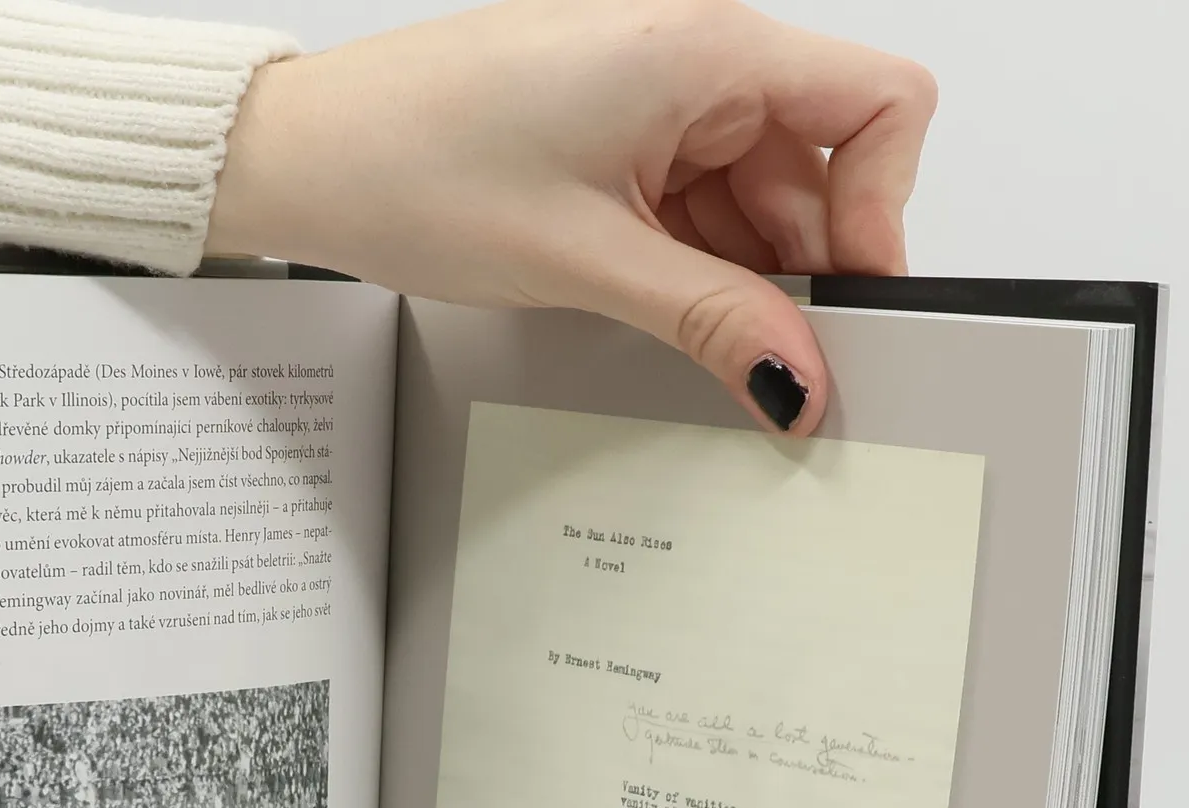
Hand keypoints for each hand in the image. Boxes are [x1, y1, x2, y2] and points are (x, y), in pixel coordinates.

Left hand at [208, 0, 935, 434]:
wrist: (305, 156)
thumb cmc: (413, 163)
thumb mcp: (585, 260)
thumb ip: (708, 319)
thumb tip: (795, 376)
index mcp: (707, 50)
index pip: (881, 106)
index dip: (883, 211)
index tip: (844, 306)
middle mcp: (694, 60)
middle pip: (816, 167)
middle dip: (796, 269)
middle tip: (761, 360)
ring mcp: (653, 99)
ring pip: (751, 198)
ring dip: (733, 276)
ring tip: (677, 336)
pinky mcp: (613, 136)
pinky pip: (692, 204)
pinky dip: (686, 264)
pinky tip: (647, 309)